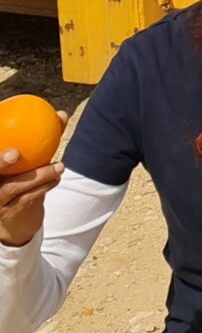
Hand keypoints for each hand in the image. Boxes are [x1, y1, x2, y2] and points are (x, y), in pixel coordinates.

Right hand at [0, 121, 66, 247]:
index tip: (10, 146)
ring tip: (59, 166)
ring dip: (39, 175)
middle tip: (15, 153)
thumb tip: (61, 114)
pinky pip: (27, 198)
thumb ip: (46, 138)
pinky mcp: (9, 213)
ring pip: (13, 186)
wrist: (18, 218)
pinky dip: (44, 187)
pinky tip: (57, 178)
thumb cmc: (26, 179)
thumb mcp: (32, 160)